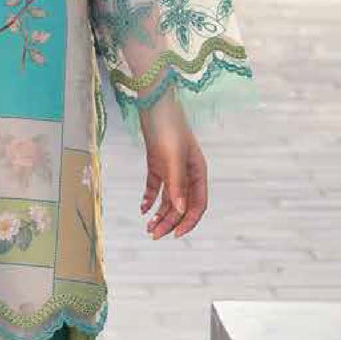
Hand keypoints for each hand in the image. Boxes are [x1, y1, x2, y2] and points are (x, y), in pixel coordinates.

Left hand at [139, 93, 207, 239]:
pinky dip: (149, 199)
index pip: (197, 204)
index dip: (188, 222)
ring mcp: (172, 169)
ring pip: (168, 199)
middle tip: (154, 235)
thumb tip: (179, 211)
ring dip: (159, 214)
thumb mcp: (173, 157)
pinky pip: (156, 187)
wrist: (153, 103)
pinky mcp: (157, 164)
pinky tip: (142, 209)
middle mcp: (187, 173)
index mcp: (197, 172)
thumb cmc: (168, 127)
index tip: (174, 235)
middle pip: (181, 205)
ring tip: (147, 227)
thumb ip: (177, 184)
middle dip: (169, 222)